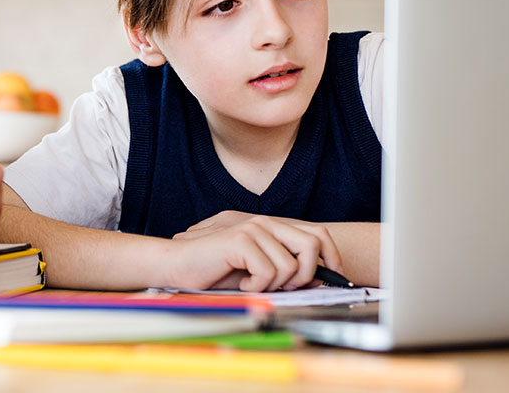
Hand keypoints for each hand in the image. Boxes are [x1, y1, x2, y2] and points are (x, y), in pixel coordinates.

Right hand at [166, 214, 343, 291]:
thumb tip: (319, 279)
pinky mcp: (240, 240)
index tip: (331, 278)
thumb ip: (285, 269)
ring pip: (290, 266)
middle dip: (307, 275)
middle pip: (312, 245)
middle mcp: (264, 222)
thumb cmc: (215, 270)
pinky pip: (268, 272)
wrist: (177, 265)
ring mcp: (252, 229)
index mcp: (270, 226)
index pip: (317, 234)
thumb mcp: (257, 270)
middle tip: (285, 287)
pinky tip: (241, 283)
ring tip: (253, 284)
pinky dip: (256, 286)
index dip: (331, 257)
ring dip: (274, 285)